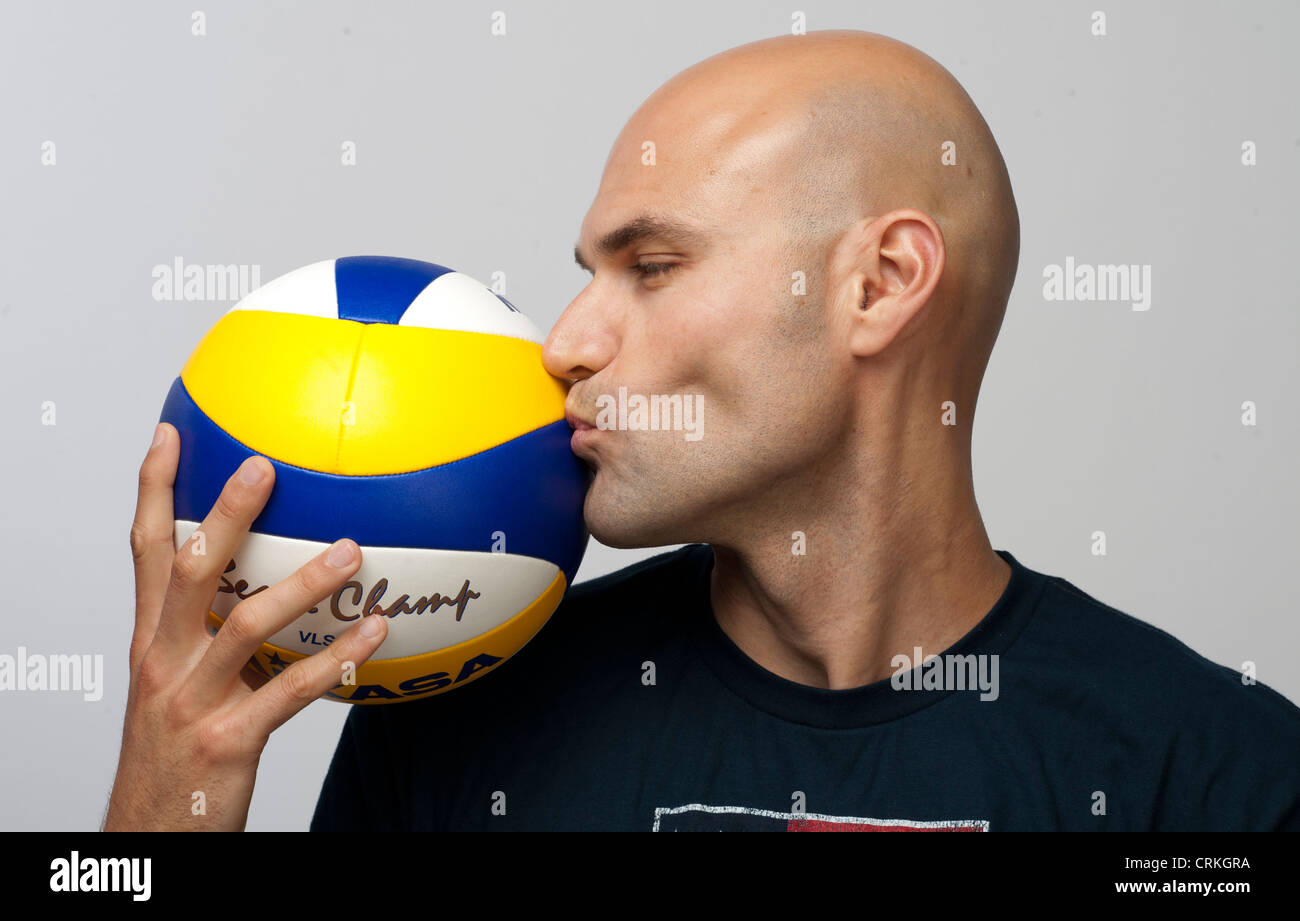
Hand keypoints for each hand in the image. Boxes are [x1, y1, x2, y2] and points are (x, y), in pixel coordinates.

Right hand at [103, 423, 387, 830]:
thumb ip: (220, 635)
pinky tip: (378, 633)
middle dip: (225, 513)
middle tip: (265, 465)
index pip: (145, 551)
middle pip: (190, 570)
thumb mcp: (183, 684)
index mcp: (151, 641)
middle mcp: (163, 662)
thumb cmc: (177, 750)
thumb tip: (285, 586)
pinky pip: (291, 691)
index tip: (171, 433)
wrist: (151, 832)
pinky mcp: (227, 741)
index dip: (153, 490)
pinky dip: (337, 659)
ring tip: (352, 550)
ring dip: (303, 585)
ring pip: (245, 625)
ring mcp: (192, 702)